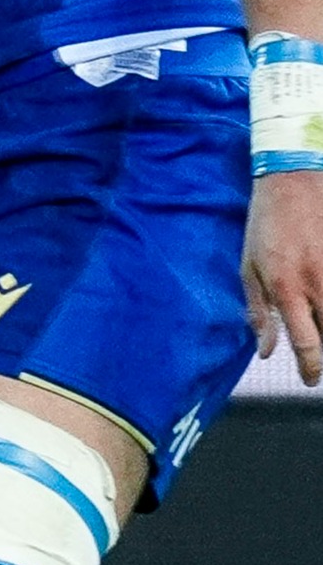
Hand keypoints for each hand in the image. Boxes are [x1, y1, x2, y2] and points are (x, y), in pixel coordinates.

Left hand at [246, 169, 322, 381]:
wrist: (295, 183)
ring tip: (320, 334)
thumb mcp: (249, 268)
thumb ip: (258, 312)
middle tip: (319, 367)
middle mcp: (319, 285)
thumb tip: (266, 352)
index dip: (311, 369)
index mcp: (287, 289)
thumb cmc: (266, 227)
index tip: (311, 380)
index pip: (308, 343)